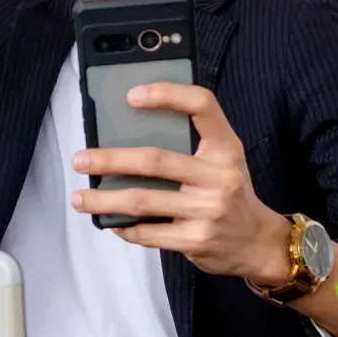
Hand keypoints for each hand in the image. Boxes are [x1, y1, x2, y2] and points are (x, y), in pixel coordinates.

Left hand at [71, 82, 292, 283]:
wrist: (257, 242)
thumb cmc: (228, 191)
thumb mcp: (222, 158)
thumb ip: (189, 142)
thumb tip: (126, 133)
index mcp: (226, 146)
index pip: (202, 104)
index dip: (167, 94)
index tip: (131, 95)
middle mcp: (220, 175)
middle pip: (155, 159)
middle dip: (110, 160)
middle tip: (80, 160)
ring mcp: (208, 210)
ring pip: (142, 200)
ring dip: (104, 200)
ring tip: (80, 198)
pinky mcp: (196, 240)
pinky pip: (147, 232)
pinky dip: (123, 226)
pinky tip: (108, 220)